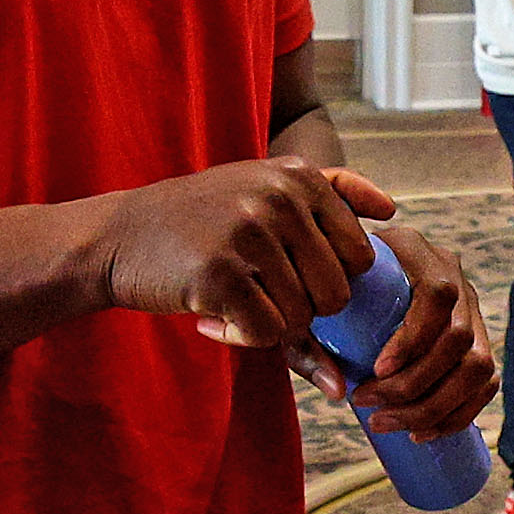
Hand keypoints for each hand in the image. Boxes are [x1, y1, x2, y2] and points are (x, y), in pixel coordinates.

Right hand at [99, 156, 369, 351]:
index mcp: (299, 175)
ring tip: (230, 301)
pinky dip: (242, 338)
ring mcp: (248, 234)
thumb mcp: (263, 186)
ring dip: (267, 326)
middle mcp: (278, 198)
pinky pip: (266, 334)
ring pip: (302, 318)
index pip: (360, 256)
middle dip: (302, 309)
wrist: (116, 236)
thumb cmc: (201, 220)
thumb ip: (333, 195)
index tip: (285, 274)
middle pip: (336, 294)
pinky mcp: (219, 275)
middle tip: (256, 295)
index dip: (328, 279)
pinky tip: (209, 316)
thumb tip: (396, 212)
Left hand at [313, 185, 490, 437]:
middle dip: (416, 384)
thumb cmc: (323, 294)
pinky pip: (485, 382)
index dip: (414, 338)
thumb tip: (338, 391)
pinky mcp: (476, 339)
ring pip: (478, 365)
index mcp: (416, 250)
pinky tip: (423, 432)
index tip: (376, 370)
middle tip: (369, 406)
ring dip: (437, 407)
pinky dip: (459, 414)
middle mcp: (452, 275)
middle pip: (459, 337)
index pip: (437, 295)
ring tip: (390, 425)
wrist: (344, 282)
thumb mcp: (306, 310)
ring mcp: (470, 308)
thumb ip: (306, 345)